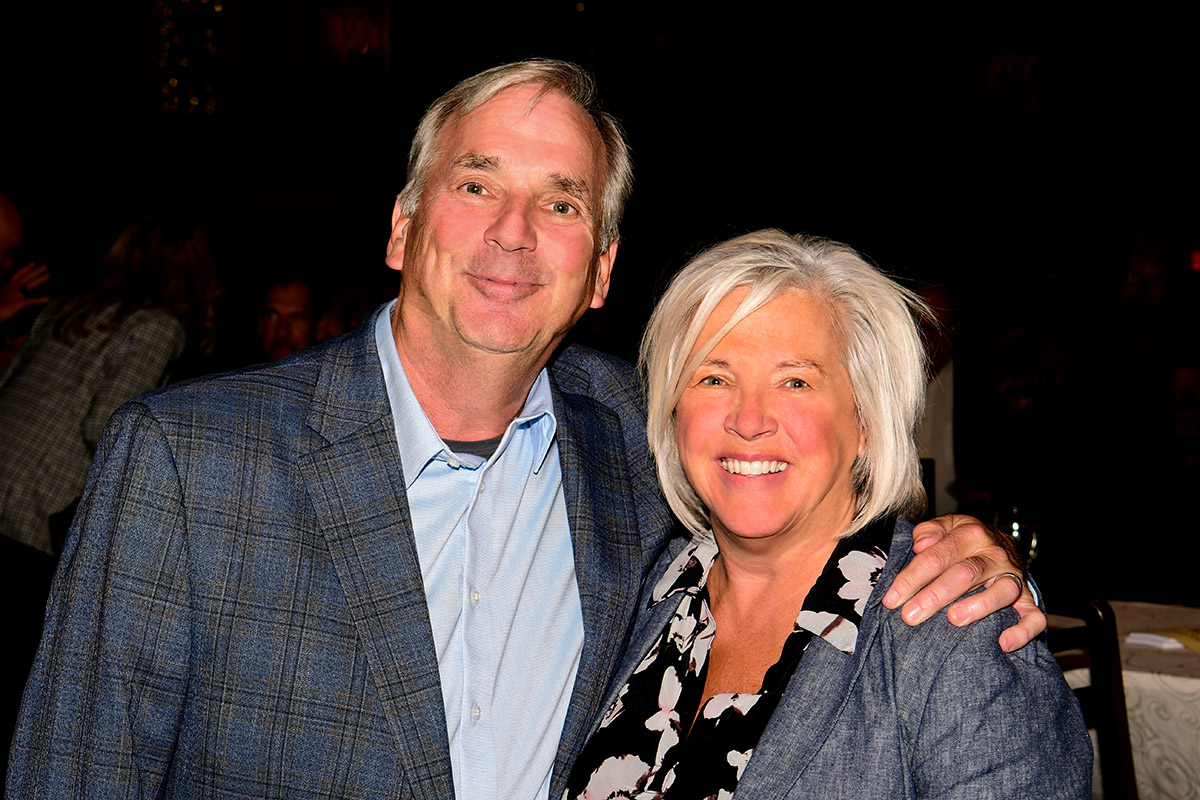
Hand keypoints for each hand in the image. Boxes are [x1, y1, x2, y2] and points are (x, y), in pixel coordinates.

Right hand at [0, 261, 50, 322]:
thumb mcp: (4, 297)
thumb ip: (12, 294)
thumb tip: (20, 293)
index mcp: (8, 286)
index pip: (19, 275)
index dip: (26, 269)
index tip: (34, 263)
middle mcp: (12, 288)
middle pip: (26, 277)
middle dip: (36, 271)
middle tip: (46, 266)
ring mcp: (15, 295)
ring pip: (30, 284)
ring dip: (40, 279)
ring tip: (49, 275)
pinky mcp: (18, 304)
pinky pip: (31, 301)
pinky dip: (40, 299)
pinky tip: (48, 298)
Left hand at [881, 514, 1045, 652]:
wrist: (1002, 545)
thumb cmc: (964, 541)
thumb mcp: (945, 527)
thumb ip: (929, 532)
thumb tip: (920, 544)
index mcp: (970, 535)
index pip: (936, 556)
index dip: (912, 578)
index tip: (892, 599)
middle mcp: (994, 555)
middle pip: (964, 574)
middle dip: (934, 596)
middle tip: (910, 616)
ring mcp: (1014, 577)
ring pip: (1001, 592)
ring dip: (978, 607)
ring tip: (953, 620)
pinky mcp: (1029, 599)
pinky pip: (1034, 616)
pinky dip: (1022, 630)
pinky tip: (1003, 643)